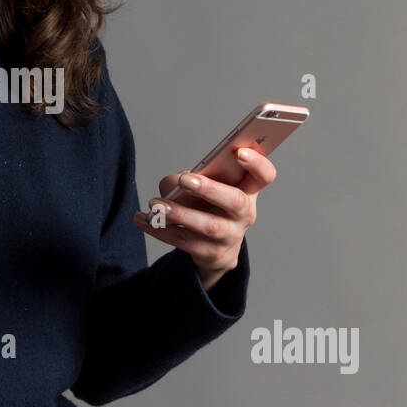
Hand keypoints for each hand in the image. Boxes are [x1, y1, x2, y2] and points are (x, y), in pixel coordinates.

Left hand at [131, 145, 275, 278]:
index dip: (256, 163)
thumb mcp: (203, 189)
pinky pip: (185, 242)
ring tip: (155, 205)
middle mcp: (245, 214)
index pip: (264, 176)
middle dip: (210, 189)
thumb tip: (171, 185)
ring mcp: (231, 236)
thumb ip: (188, 179)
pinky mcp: (212, 254)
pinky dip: (160, 229)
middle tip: (185, 180)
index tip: (238, 152)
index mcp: (248, 190)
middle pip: (236, 201)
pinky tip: (142, 219)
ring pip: (208, 226)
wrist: (214, 249)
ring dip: (179, 214)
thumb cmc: (209, 206)